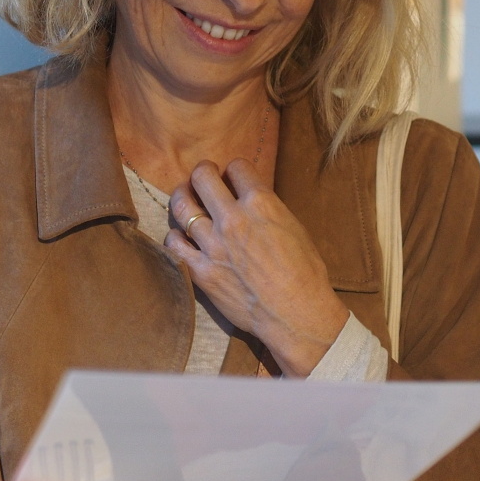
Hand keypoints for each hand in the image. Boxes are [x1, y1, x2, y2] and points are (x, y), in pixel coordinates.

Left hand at [165, 160, 348, 376]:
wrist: (296, 313)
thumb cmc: (305, 273)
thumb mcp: (294, 228)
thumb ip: (268, 209)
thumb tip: (250, 200)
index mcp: (261, 204)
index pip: (237, 167)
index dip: (234, 169)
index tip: (233, 176)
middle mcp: (233, 218)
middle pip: (202, 177)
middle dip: (202, 172)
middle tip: (203, 176)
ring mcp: (213, 245)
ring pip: (182, 206)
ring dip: (183, 196)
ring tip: (185, 196)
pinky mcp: (201, 271)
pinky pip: (174, 244)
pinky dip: (175, 235)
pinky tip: (181, 236)